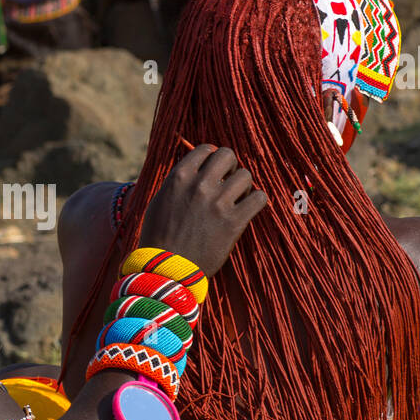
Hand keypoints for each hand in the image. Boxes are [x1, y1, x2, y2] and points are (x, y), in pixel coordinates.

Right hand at [139, 145, 266, 276]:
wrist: (166, 270)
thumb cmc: (159, 237)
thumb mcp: (160, 201)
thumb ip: (178, 181)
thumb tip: (196, 167)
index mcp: (178, 177)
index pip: (206, 149)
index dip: (213, 158)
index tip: (215, 170)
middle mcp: (199, 185)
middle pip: (228, 155)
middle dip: (230, 167)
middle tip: (228, 182)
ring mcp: (217, 203)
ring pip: (246, 175)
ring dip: (243, 186)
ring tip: (237, 200)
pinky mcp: (233, 222)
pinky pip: (260, 198)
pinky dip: (257, 201)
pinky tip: (248, 209)